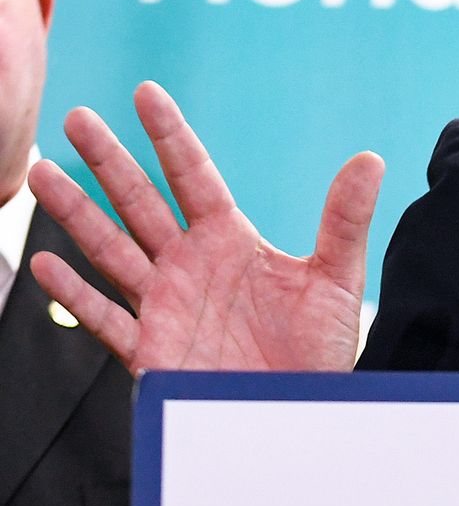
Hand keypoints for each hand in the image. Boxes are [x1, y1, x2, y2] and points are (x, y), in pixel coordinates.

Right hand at [27, 81, 382, 372]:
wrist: (299, 413)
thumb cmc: (320, 350)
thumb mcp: (337, 279)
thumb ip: (345, 221)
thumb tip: (371, 159)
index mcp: (230, 240)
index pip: (193, 175)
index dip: (169, 135)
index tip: (145, 92)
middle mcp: (190, 265)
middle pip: (140, 201)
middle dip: (107, 161)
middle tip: (76, 117)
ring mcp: (164, 304)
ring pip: (111, 249)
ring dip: (76, 213)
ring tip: (40, 173)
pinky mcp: (151, 349)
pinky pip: (105, 317)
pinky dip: (75, 294)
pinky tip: (46, 265)